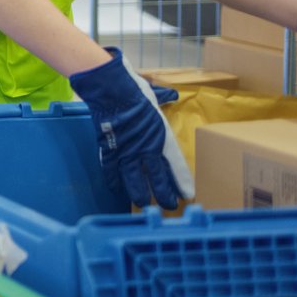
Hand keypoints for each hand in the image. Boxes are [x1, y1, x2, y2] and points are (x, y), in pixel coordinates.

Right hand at [69, 48, 192, 209]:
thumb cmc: (133, 91)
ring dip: (140, 193)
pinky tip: (117, 188)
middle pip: (157, 178)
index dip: (182, 180)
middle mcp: (146, 149)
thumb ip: (163, 98)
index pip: (175, 164)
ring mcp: (126, 152)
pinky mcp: (108, 151)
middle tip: (169, 205)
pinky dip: (114, 180)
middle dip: (164, 194)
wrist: (110, 91)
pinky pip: (111, 171)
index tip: (187, 192)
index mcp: (161, 136)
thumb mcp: (154, 96)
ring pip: (134, 180)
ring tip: (143, 203)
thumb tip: (171, 94)